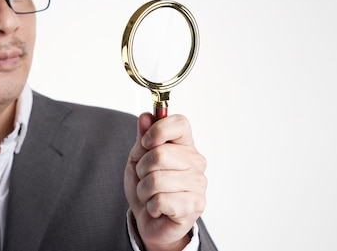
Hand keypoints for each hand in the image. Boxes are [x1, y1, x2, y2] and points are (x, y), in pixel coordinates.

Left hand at [124, 113, 206, 250]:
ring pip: (156, 179)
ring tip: (151, 195)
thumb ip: (142, 138)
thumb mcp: (138, 159)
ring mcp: (198, 183)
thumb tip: (146, 117)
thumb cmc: (147, 187)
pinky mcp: (194, 205)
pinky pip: (160, 200)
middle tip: (145, 179)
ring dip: (144, 190)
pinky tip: (158, 208)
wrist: (150, 220)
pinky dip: (151, 206)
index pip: (179, 123)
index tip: (146, 144)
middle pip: (159, 154)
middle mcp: (196, 162)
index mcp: (184, 145)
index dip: (158, 131)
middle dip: (142, 169)